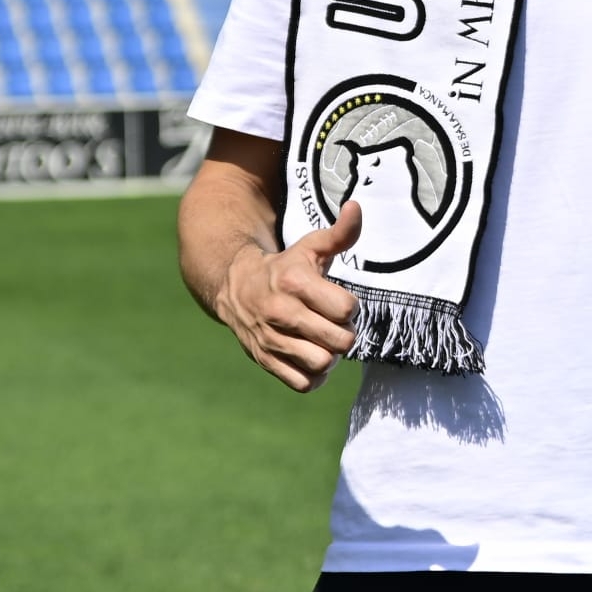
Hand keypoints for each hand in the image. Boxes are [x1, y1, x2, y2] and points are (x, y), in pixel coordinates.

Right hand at [218, 201, 361, 392]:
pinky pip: (303, 383)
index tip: (337, 300)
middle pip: (340, 341)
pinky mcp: (265, 360)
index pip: (346, 308)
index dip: (349, 306)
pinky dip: (314, 375)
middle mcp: (281, 312)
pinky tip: (311, 357)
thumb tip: (356, 207)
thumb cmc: (285, 266)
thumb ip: (340, 233)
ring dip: (330, 355)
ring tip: (324, 341)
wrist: (235, 286)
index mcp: (295, 282)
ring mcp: (271, 339)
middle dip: (345, 333)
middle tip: (334, 323)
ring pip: (322, 363)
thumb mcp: (311, 246)